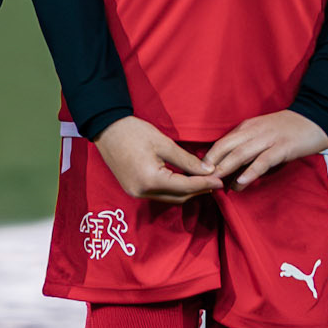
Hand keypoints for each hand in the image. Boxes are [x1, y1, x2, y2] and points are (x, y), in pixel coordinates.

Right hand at [93, 117, 220, 205]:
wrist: (106, 129)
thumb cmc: (134, 132)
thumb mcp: (164, 143)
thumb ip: (186, 160)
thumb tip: (207, 170)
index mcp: (150, 180)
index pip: (185, 187)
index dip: (205, 184)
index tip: (220, 180)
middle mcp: (142, 192)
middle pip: (178, 197)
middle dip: (198, 190)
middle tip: (216, 182)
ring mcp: (136, 193)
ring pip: (169, 198)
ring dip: (187, 192)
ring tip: (204, 182)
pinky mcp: (133, 190)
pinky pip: (159, 195)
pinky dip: (174, 190)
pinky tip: (184, 181)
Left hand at [203, 111, 327, 189]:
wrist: (315, 119)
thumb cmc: (287, 129)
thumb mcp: (262, 132)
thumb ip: (247, 144)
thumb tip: (230, 164)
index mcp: (247, 127)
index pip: (223, 141)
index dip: (209, 156)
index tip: (197, 170)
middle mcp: (254, 131)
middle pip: (226, 146)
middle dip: (211, 162)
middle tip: (199, 178)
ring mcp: (268, 139)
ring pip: (241, 154)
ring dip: (226, 169)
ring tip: (216, 183)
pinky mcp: (282, 148)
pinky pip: (263, 161)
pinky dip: (250, 172)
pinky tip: (242, 182)